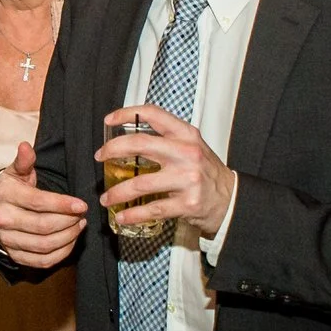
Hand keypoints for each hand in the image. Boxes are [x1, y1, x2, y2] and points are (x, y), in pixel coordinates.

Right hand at [0, 140, 89, 268]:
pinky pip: (42, 261)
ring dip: (68, 237)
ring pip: (45, 245)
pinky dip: (61, 253)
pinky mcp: (14, 255)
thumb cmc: (10, 190)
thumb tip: (26, 146)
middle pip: (44, 226)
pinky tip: (70, 241)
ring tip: (79, 226)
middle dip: (69, 221)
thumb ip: (24, 161)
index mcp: (5, 195)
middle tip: (82, 215)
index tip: (82, 205)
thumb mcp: (16, 172)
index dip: (63, 205)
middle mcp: (3, 219)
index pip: (39, 203)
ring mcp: (7, 240)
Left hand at [95, 106, 235, 237]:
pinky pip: (152, 209)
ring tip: (106, 198)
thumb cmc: (206, 172)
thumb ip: (166, 140)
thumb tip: (128, 140)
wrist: (231, 199)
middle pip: (140, 144)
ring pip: (140, 183)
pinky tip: (122, 216)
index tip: (109, 121)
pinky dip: (133, 214)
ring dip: (117, 192)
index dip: (126, 114)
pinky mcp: (187, 203)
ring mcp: (187, 178)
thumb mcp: (192, 147)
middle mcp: (187, 153)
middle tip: (100, 157)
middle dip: (113, 150)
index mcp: (186, 135)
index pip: (153, 114)